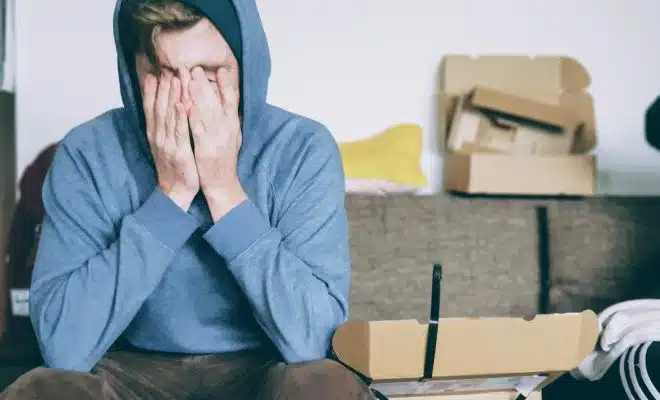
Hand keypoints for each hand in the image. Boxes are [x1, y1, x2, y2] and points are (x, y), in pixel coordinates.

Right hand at [143, 72, 198, 210]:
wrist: (175, 191)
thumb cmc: (173, 166)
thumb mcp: (164, 143)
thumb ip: (163, 125)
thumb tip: (165, 106)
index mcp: (154, 132)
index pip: (151, 106)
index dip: (152, 88)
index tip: (156, 70)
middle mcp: (158, 135)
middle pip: (159, 106)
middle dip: (164, 85)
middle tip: (168, 66)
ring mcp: (167, 143)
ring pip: (168, 115)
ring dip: (171, 95)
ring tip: (175, 77)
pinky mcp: (179, 151)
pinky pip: (179, 131)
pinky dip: (179, 116)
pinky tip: (181, 103)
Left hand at [188, 66, 246, 220]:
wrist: (222, 184)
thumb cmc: (224, 159)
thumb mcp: (232, 136)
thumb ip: (228, 119)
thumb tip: (227, 101)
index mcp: (233, 125)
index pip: (232, 100)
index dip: (227, 84)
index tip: (221, 69)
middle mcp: (227, 129)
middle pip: (216, 102)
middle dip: (204, 84)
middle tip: (195, 68)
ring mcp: (217, 139)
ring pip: (206, 112)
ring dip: (197, 95)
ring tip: (188, 78)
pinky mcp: (206, 148)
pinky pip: (197, 129)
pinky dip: (191, 116)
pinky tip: (184, 104)